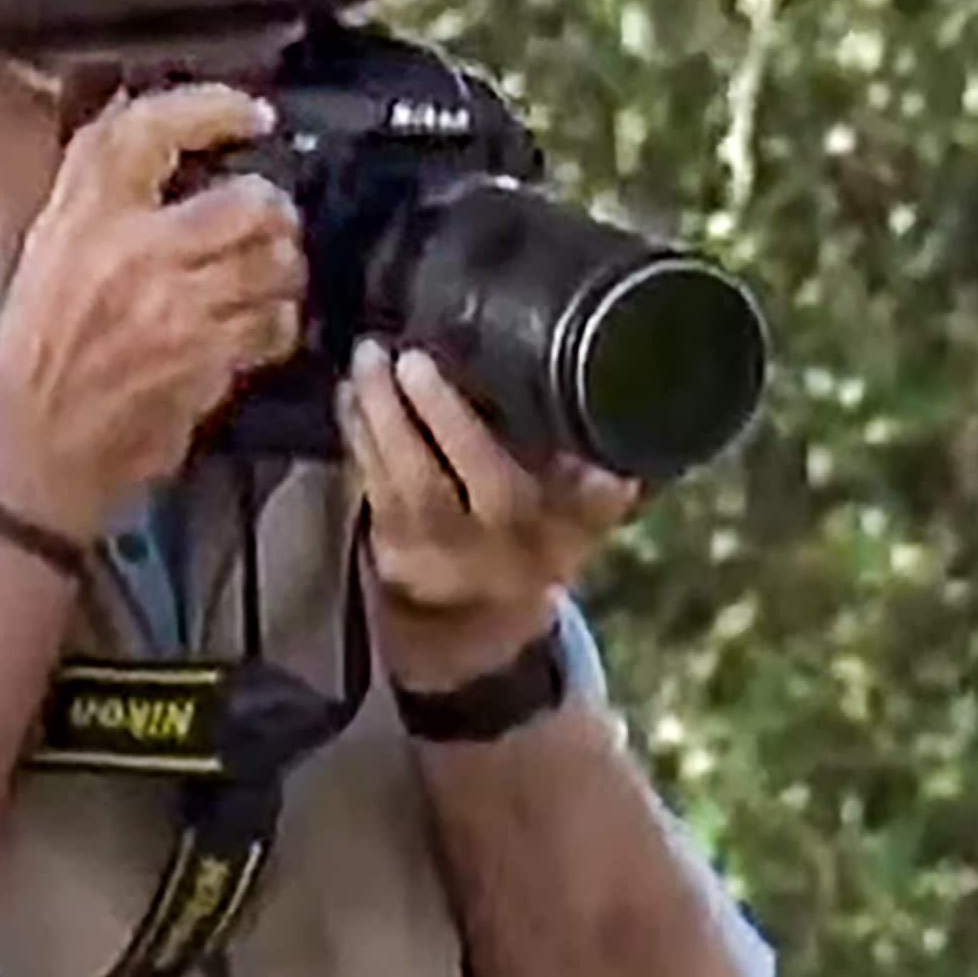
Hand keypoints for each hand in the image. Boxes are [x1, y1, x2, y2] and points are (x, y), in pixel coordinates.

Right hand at [0, 82, 305, 530]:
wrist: (38, 448)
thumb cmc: (43, 350)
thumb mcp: (52, 254)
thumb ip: (104, 199)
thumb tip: (175, 146)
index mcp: (80, 214)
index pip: (149, 128)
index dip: (213, 108)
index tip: (254, 114)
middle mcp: (129, 248)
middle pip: (246, 201)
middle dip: (273, 214)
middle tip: (271, 226)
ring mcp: (173, 305)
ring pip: (273, 262)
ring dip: (283, 272)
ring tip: (267, 280)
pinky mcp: (205, 357)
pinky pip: (273, 323)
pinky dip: (276, 326)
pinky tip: (256, 331)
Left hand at [338, 336, 640, 691]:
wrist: (486, 624)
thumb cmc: (542, 548)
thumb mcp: (583, 527)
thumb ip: (603, 495)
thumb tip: (628, 463)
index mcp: (521, 535)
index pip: (488, 479)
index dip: (452, 422)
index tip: (423, 365)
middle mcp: (464, 546)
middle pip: (422, 479)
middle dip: (395, 412)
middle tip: (379, 352)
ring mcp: (417, 549)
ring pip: (385, 480)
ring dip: (368, 418)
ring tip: (363, 362)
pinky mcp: (382, 545)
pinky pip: (363, 485)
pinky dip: (355, 438)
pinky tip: (349, 396)